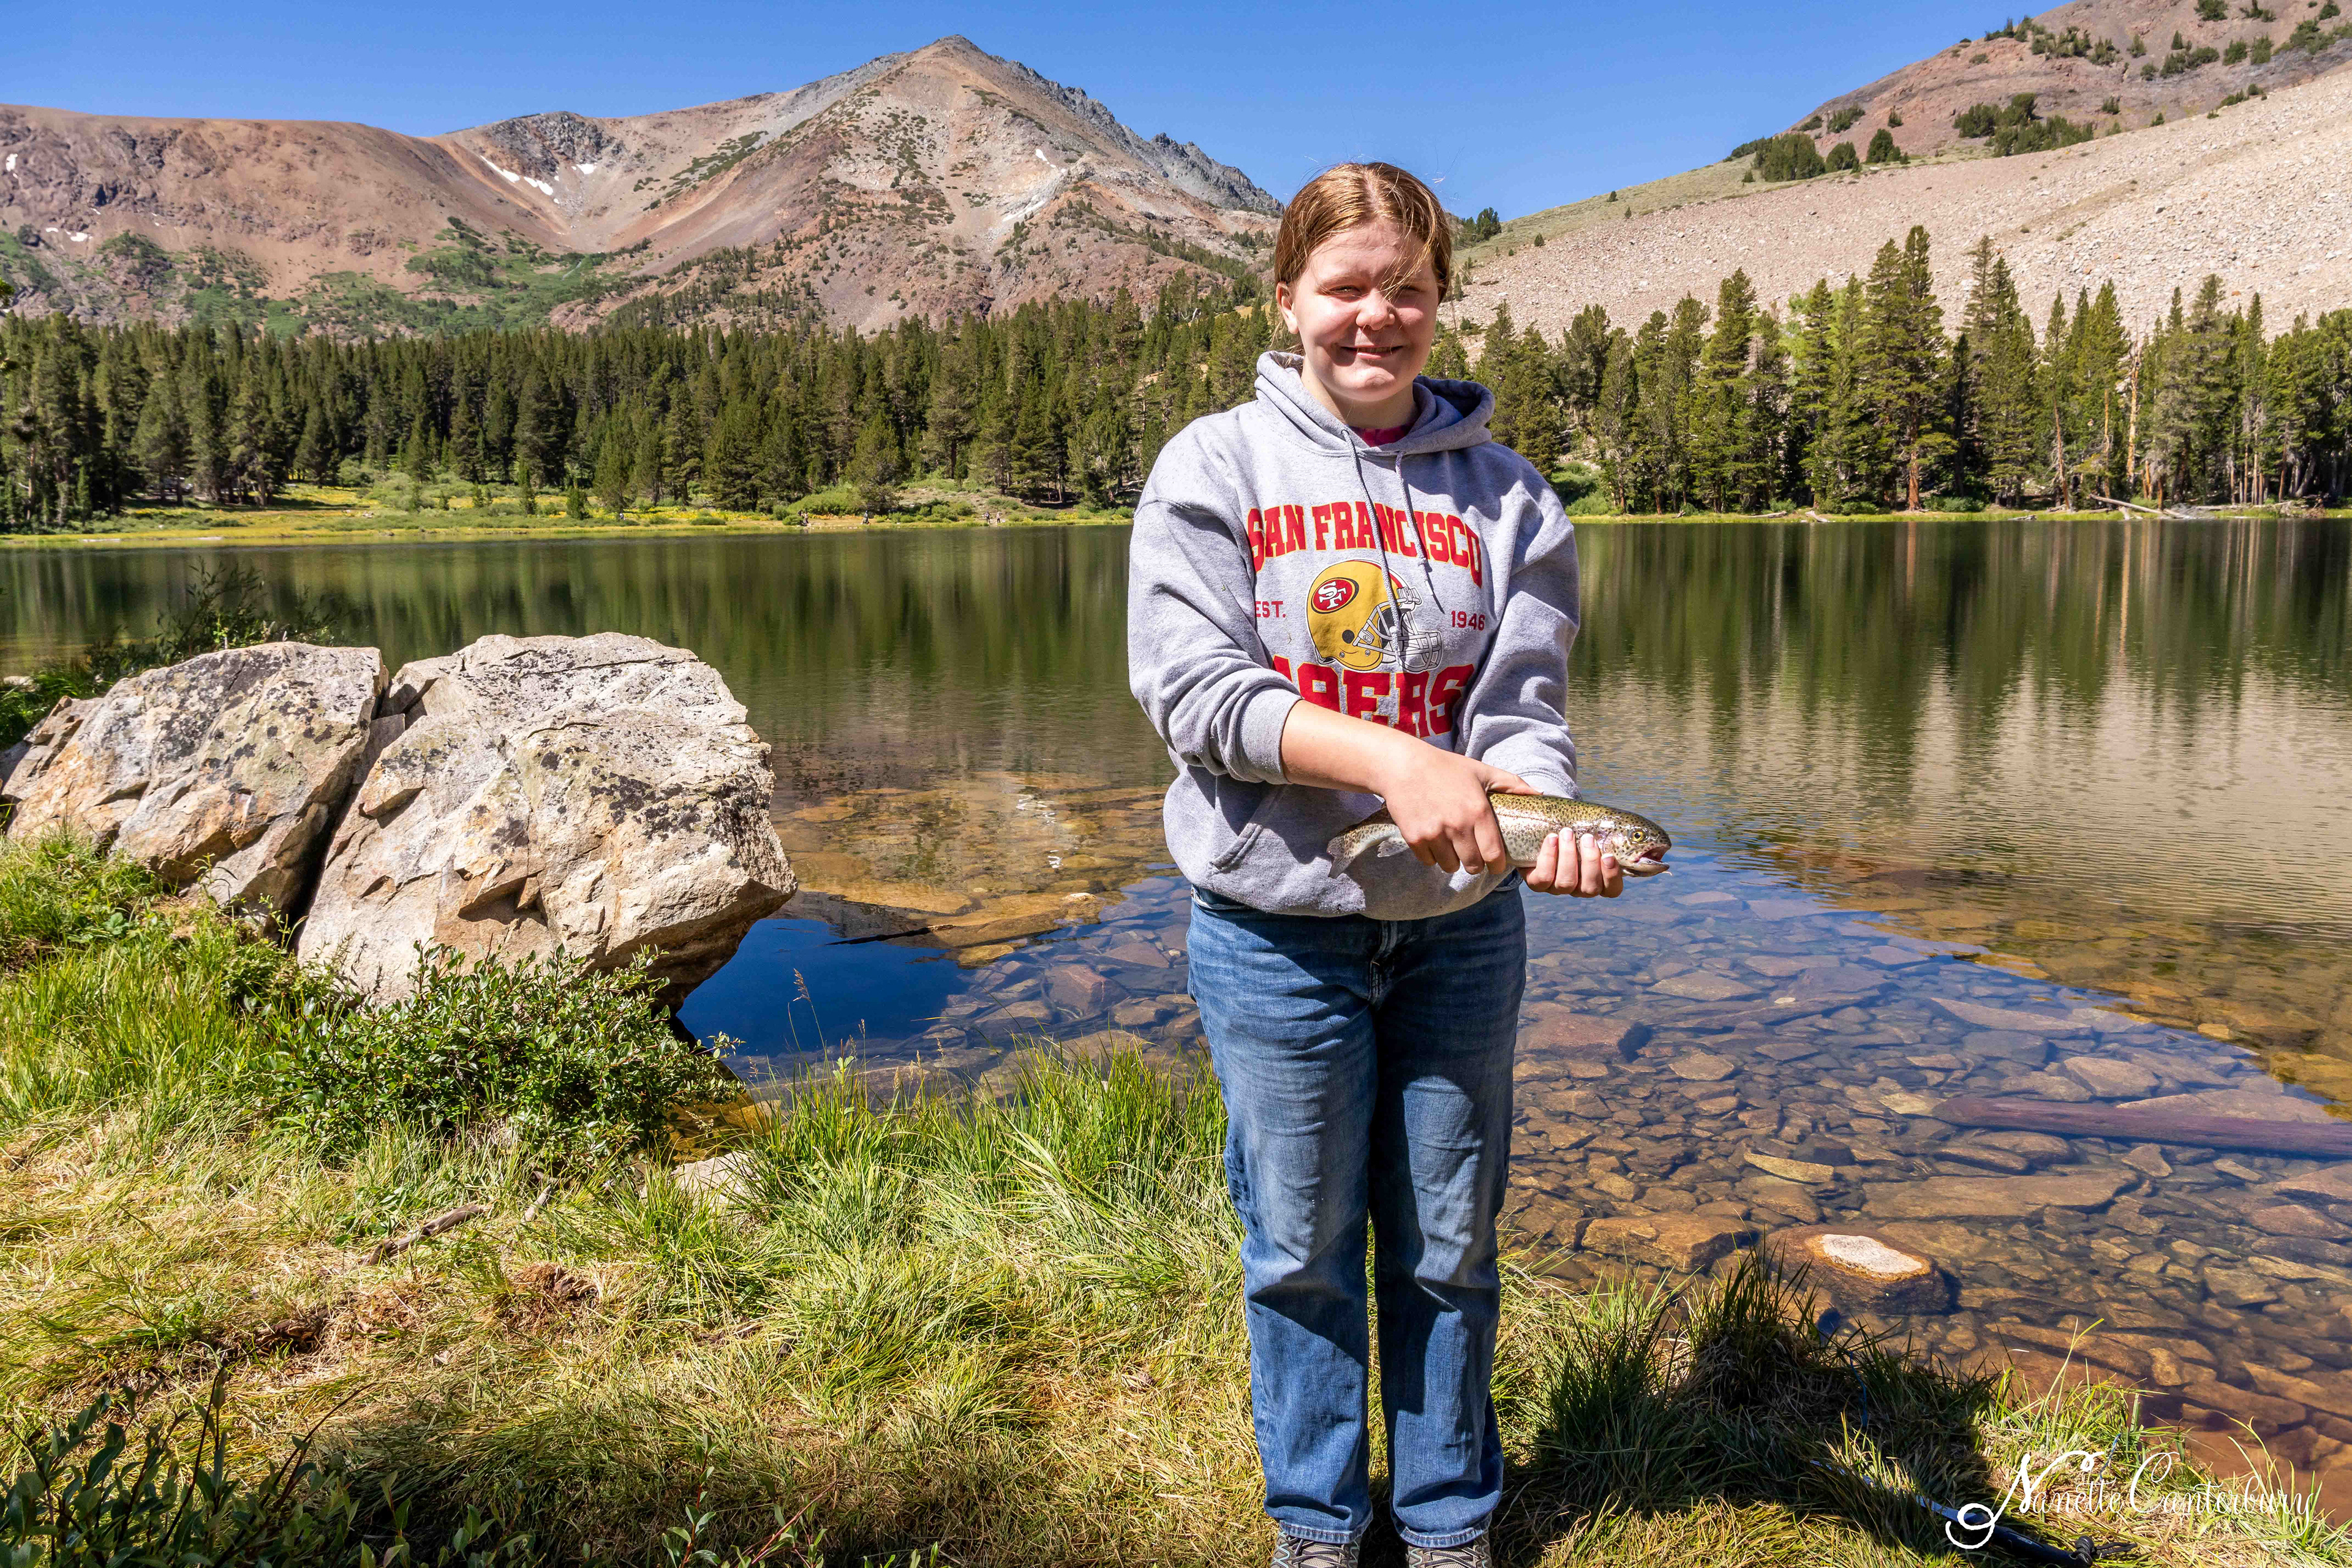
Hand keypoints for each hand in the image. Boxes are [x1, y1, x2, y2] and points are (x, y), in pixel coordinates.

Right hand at [1371, 746, 1531, 875]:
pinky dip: (1432, 856)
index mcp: (1478, 812)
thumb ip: (1513, 785)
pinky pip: (1429, 861)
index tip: (1496, 864)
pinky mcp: (1414, 837)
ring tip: (1452, 847)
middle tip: (1474, 856)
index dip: (1497, 865)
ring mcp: (1434, 833)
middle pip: (1473, 866)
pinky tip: (1433, 841)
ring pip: (1450, 866)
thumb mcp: (1482, 771)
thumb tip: (1541, 794)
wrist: (1403, 765)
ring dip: (1453, 861)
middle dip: (1476, 864)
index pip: (1494, 855)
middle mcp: (1458, 826)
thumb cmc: (1446, 767)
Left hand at [1525, 831, 1622, 897]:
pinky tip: (1552, 838)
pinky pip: (1544, 878)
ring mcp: (1557, 887)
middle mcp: (1578, 887)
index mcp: (1596, 878)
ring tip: (1567, 833)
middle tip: (1588, 837)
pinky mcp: (1537, 883)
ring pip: (1567, 883)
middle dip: (1590, 862)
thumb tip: (1612, 828)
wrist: (1537, 834)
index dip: (1612, 876)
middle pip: (1591, 888)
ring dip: (1569, 856)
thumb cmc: (1569, 830)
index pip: (1611, 890)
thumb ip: (1601, 832)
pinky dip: (1549, 857)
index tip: (1609, 856)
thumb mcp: (1587, 830)